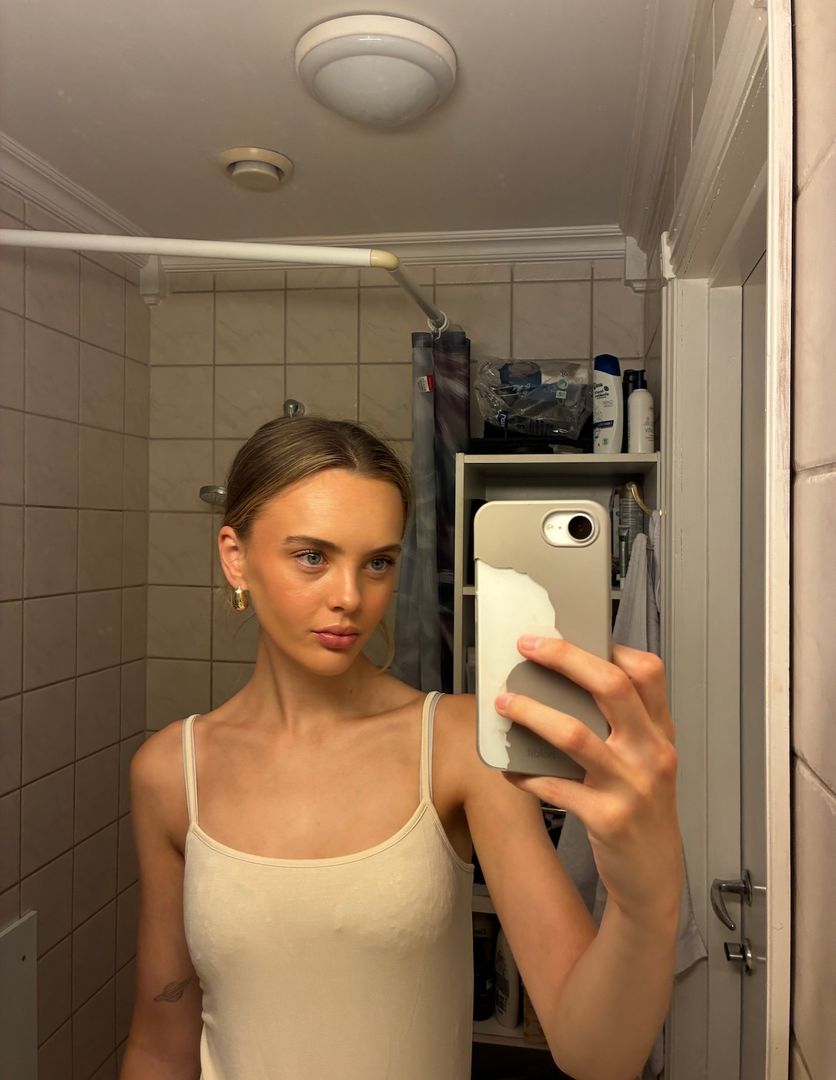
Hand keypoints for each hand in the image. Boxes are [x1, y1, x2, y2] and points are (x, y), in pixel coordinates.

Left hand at [497, 637, 682, 924]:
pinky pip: (553, 786)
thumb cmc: (643, 812)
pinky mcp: (606, 818)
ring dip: (531, 713)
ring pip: (574, 734)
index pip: (648, 672)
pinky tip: (509, 770)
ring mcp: (630, 786)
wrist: (654, 879)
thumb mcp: (647, 763)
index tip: (572, 634)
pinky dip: (525, 774)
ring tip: (502, 703)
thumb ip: (623, 727)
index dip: (610, 647)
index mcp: (661, 733)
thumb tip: (564, 685)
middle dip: (565, 658)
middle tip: (528, 646)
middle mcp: (651, 753)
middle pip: (611, 687)